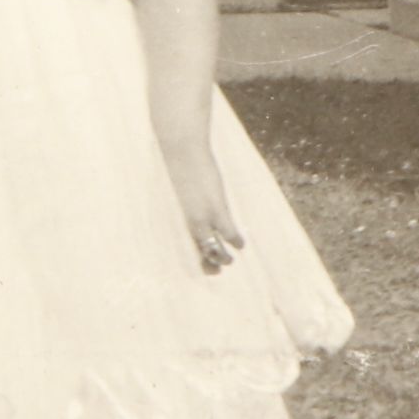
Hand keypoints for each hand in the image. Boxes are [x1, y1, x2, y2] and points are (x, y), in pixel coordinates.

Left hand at [163, 139, 244, 276]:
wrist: (180, 147)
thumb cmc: (177, 161)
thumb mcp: (177, 182)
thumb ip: (182, 193)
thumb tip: (185, 194)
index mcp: (177, 214)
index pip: (186, 241)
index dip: (194, 254)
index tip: (201, 263)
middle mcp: (187, 219)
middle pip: (198, 249)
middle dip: (207, 262)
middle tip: (215, 270)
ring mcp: (202, 215)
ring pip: (212, 247)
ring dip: (222, 257)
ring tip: (228, 262)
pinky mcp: (215, 207)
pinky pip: (227, 231)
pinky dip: (235, 240)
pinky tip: (241, 245)